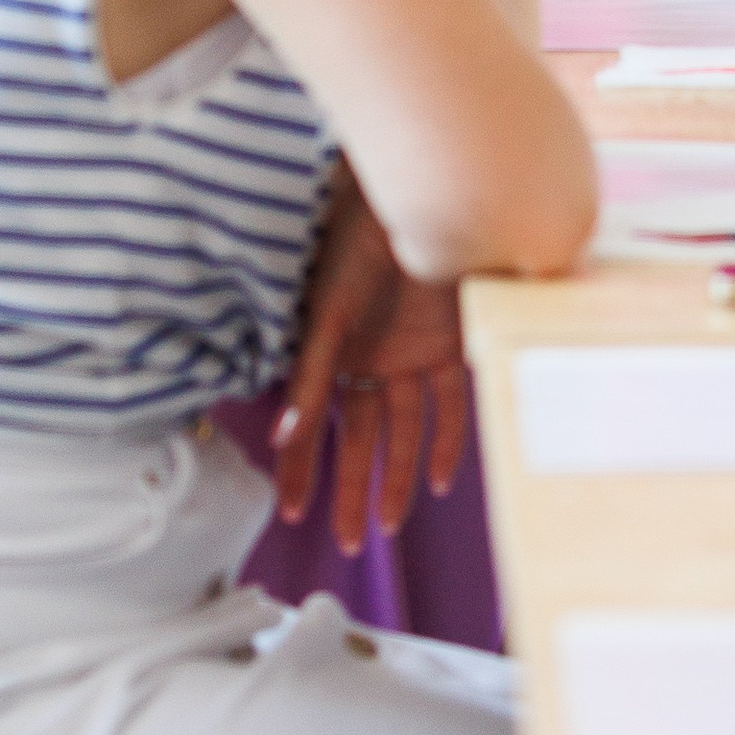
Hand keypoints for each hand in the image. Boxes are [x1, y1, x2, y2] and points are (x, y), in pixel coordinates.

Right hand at [275, 174, 471, 544]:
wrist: (422, 193)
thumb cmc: (358, 244)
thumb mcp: (330, 312)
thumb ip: (310, 373)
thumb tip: (283, 432)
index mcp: (333, 351)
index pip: (313, 423)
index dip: (301, 467)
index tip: (292, 511)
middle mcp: (370, 360)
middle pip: (360, 439)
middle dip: (351, 489)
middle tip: (345, 542)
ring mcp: (411, 354)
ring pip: (404, 431)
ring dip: (397, 475)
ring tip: (387, 523)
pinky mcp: (451, 343)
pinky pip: (450, 403)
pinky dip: (446, 440)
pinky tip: (439, 480)